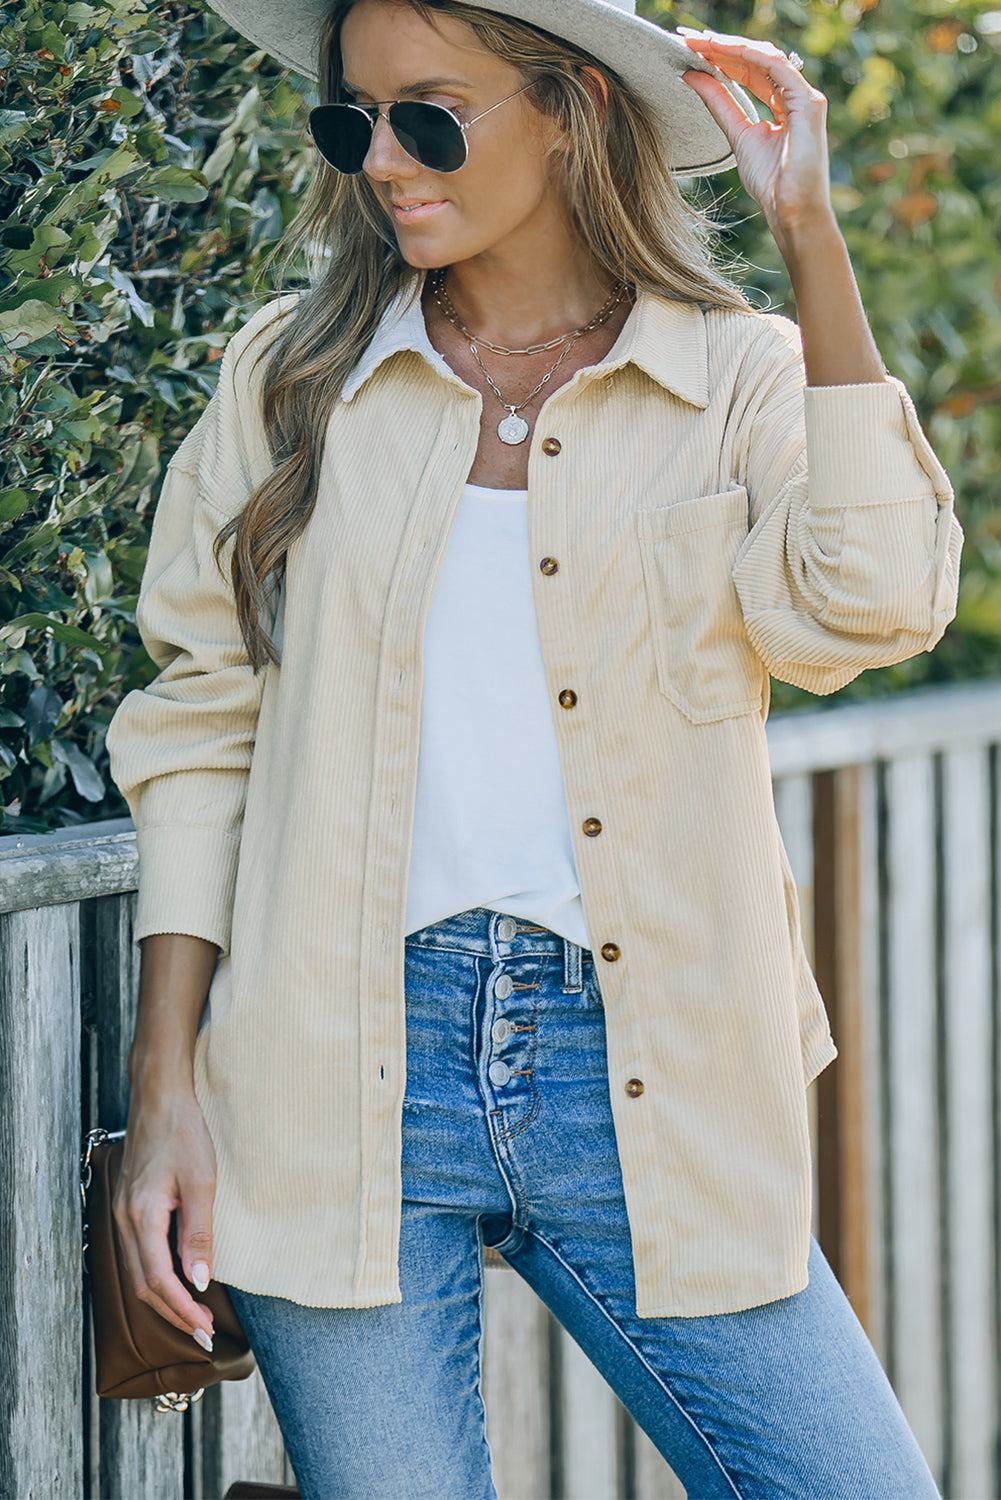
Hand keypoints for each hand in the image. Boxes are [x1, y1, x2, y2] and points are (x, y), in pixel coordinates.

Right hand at [113, 1090, 217, 1349]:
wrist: (159, 1094)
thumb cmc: (183, 1130)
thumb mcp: (201, 1181)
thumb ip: (198, 1234)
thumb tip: (201, 1282)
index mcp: (141, 1216)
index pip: (158, 1281)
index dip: (182, 1309)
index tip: (205, 1329)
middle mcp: (124, 1219)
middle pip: (143, 1284)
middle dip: (173, 1313)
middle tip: (203, 1333)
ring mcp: (122, 1212)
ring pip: (137, 1272)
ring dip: (164, 1298)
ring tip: (193, 1315)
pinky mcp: (128, 1205)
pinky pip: (138, 1253)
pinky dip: (156, 1275)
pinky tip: (177, 1280)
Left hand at [680, 30, 833, 242]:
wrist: (792, 212)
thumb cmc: (772, 184)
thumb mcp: (737, 136)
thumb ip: (719, 105)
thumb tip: (691, 75)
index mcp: (781, 106)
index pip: (749, 71)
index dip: (721, 58)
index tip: (690, 50)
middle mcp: (795, 96)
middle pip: (755, 60)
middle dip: (721, 47)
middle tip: (688, 37)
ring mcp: (804, 98)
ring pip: (765, 58)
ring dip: (730, 46)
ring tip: (700, 42)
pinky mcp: (808, 103)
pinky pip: (777, 68)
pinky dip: (749, 56)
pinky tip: (723, 50)